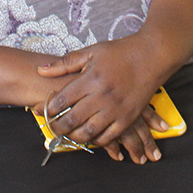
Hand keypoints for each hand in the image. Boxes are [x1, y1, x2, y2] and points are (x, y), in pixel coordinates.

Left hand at [37, 35, 168, 162]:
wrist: (151, 57)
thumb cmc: (120, 52)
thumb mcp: (90, 52)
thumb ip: (64, 63)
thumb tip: (41, 70)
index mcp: (90, 79)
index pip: (62, 100)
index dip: (49, 108)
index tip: (43, 110)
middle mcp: (101, 97)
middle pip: (73, 120)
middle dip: (58, 127)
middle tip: (52, 127)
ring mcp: (115, 109)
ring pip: (89, 132)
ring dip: (75, 136)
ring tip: (68, 134)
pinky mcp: (128, 118)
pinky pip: (109, 136)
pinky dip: (97, 140)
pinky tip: (90, 136)